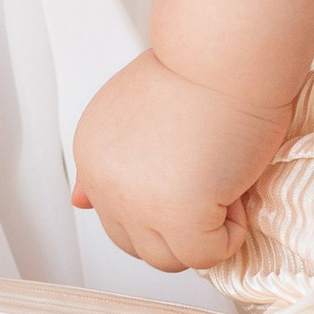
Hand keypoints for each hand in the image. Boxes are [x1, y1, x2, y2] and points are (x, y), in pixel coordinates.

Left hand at [71, 53, 290, 274]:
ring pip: (168, 258)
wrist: (224, 54)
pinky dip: (232, 232)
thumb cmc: (196, 73)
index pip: (117, 216)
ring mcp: (136, 203)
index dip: (163, 198)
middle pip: (137, 244)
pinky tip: (234, 184)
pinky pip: (208, 256)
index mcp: (91, 155)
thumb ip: (111, 163)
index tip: (188, 158)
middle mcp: (103, 182)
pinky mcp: (178, 216)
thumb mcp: (131, 114)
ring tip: (221, 177)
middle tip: (208, 172)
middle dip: (177, 224)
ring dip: (204, 231)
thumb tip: (79, 203)